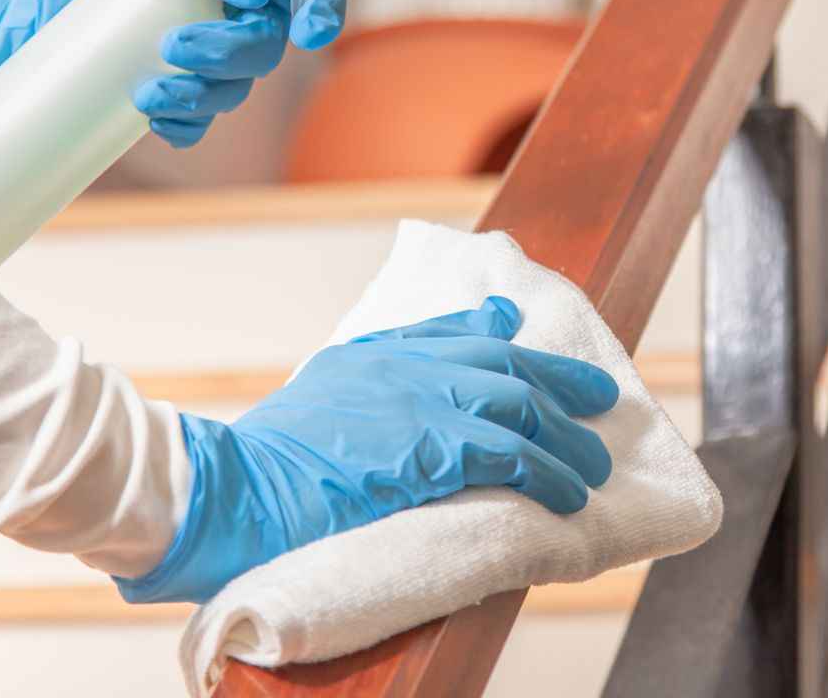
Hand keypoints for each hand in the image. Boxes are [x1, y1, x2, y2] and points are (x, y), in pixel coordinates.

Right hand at [114, 296, 618, 604]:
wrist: (227, 488)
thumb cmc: (256, 465)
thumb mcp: (314, 404)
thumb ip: (367, 388)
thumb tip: (395, 408)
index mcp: (373, 354)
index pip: (453, 332)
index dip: (499, 332)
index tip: (523, 331)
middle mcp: (403, 367)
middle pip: (504, 364)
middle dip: (558, 380)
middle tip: (600, 396)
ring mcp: (417, 404)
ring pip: (518, 409)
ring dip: (564, 440)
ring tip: (595, 465)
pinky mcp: (427, 450)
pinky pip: (507, 456)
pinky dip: (546, 474)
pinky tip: (569, 496)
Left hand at [134, 0, 343, 147]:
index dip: (321, 8)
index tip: (309, 34)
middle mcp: (221, 9)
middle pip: (267, 44)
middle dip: (232, 54)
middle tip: (173, 47)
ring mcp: (192, 53)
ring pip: (234, 88)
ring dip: (203, 98)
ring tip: (146, 92)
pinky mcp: (160, 89)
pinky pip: (196, 122)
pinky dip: (185, 127)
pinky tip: (154, 122)